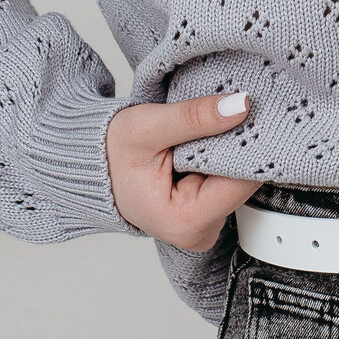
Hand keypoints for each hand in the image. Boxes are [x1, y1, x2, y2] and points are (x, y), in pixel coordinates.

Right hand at [105, 90, 263, 248]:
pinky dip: (221, 160)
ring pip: (239, 181)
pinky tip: (204, 147)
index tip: (247, 115)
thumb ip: (193, 117)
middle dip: (237, 148)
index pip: (243, 182)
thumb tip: (239, 106)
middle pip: (244, 183)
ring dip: (229, 153)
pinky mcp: (207, 215)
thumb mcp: (146, 127)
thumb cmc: (108, 155)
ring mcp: (205, 226)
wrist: (90, 168)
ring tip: (204, 133)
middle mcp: (200, 233)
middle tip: (221, 118)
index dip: (248, 146)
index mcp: (185, 222)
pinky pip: (229, 182)